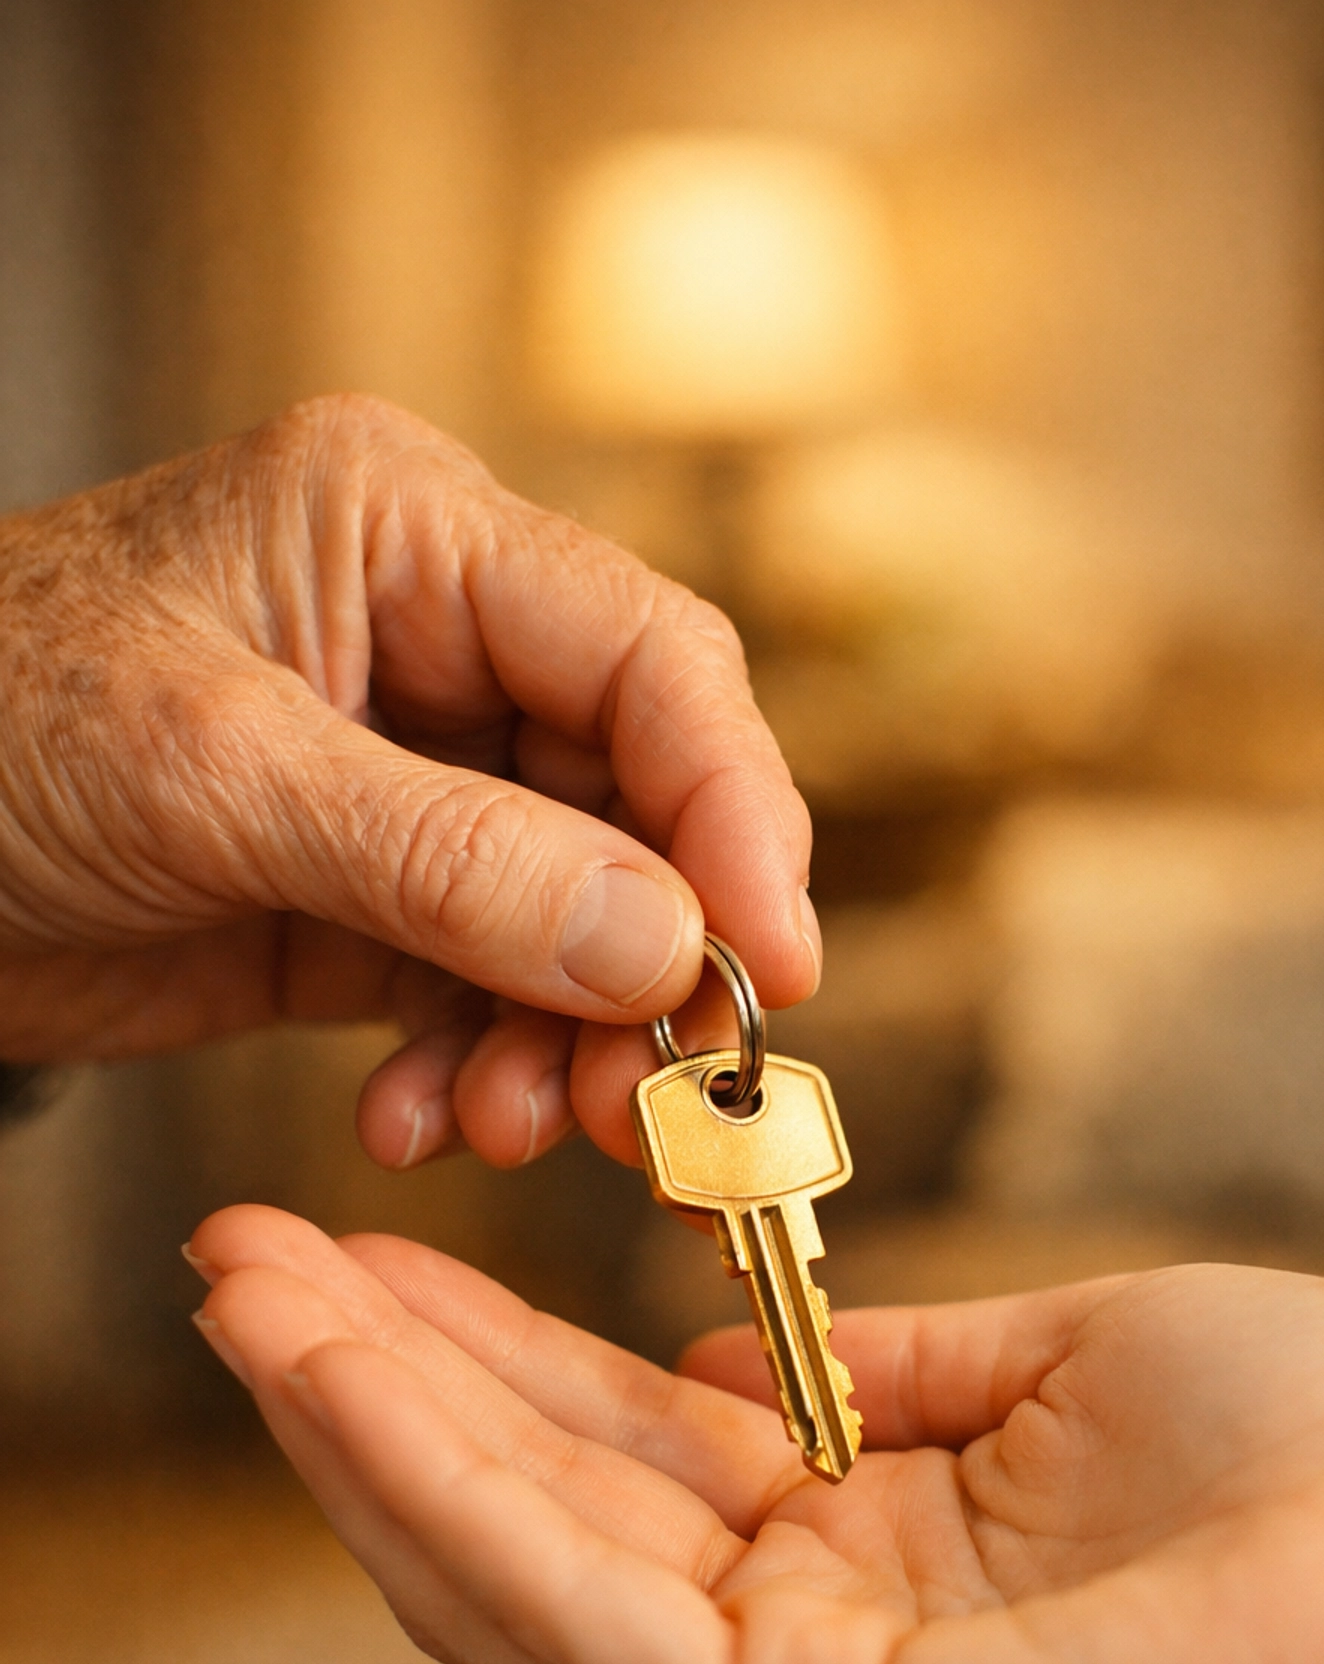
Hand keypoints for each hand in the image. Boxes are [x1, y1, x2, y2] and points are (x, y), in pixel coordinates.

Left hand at [0, 395, 816, 1165]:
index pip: (648, 659)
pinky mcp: (376, 897)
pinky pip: (487, 988)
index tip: (768, 967)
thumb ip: (447, 861)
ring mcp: (414, 780)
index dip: (734, 812)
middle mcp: (440, 646)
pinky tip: (411, 1120)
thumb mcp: (214, 776)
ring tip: (499, 1128)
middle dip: (648, 964)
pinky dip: (476, 1067)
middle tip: (645, 1102)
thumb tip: (663, 945)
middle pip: (639, 807)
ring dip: (563, 1041)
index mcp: (413, 535)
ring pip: (579, 918)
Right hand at [188, 1205, 1323, 1663]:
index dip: (473, 1351)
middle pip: (527, 1515)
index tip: (363, 1242)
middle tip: (239, 1251)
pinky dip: (440, 1480)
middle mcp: (788, 1649)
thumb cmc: (1303, 1453)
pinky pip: (574, 1602)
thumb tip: (724, 1346)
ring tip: (243, 1289)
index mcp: (849, 1556)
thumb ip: (878, 1363)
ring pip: (510, 1566)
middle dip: (372, 1384)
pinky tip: (341, 1365)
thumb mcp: (1047, 1360)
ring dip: (363, 1425)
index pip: (607, 1457)